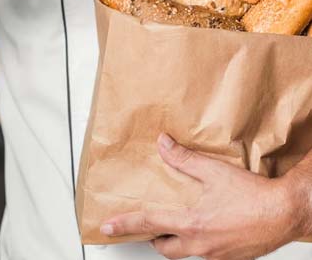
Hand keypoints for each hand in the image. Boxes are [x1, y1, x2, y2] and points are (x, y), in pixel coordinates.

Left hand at [101, 134, 310, 259]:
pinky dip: (198, 242)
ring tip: (177, 224)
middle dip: (153, 238)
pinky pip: (205, 252)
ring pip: (185, 252)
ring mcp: (216, 255)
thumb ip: (183, 158)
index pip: (148, 224)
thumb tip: (162, 143)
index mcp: (191, 224)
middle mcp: (200, 245)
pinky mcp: (230, 257)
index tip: (108, 227)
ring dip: (176, 241)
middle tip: (148, 226)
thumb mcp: (213, 171)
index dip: (126, 224)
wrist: (284, 213)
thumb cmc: (251, 194)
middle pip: (164, 249)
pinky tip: (207, 226)